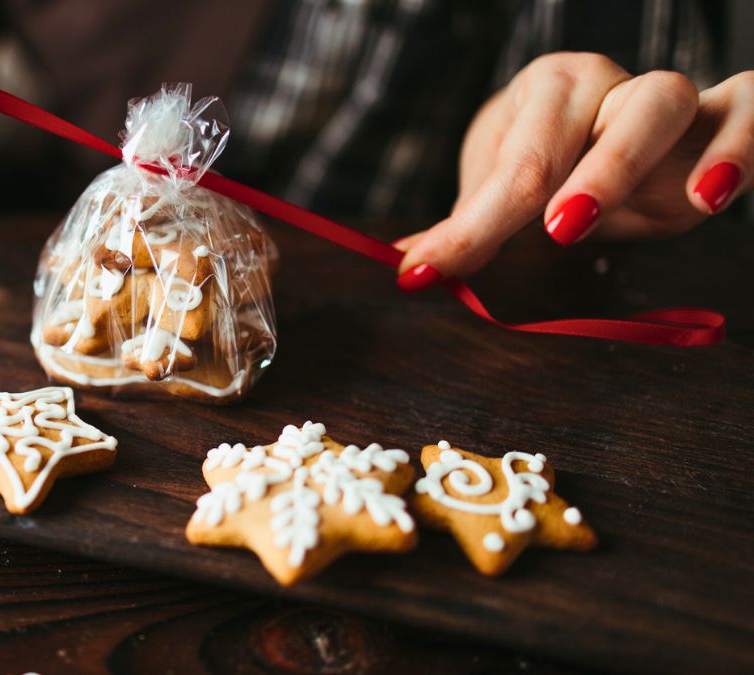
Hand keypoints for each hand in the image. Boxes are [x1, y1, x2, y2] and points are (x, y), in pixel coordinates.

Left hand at [395, 52, 752, 290]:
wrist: (607, 132)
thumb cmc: (552, 161)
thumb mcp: (503, 189)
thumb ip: (469, 227)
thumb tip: (409, 266)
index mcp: (544, 94)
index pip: (512, 165)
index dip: (470, 228)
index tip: (422, 272)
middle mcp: (602, 85)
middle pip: (577, 122)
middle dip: (563, 179)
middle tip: (552, 231)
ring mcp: (665, 99)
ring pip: (661, 102)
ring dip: (632, 161)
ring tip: (607, 218)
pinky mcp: (721, 119)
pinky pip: (747, 110)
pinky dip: (738, 148)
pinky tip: (710, 198)